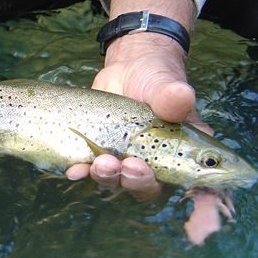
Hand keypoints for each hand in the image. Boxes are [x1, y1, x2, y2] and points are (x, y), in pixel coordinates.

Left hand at [65, 34, 211, 194]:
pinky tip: (74, 170)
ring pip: (116, 182)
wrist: (128, 70)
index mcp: (176, 153)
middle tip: (122, 166)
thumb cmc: (156, 79)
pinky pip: (91, 170)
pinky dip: (82, 172)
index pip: (174, 178)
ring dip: (106, 177)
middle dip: (131, 181)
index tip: (141, 166)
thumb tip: (183, 95)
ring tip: (99, 164)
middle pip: (143, 187)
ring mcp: (124, 161)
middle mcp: (152, 164)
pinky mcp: (100, 154)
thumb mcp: (165, 84)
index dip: (157, 180)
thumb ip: (172, 96)